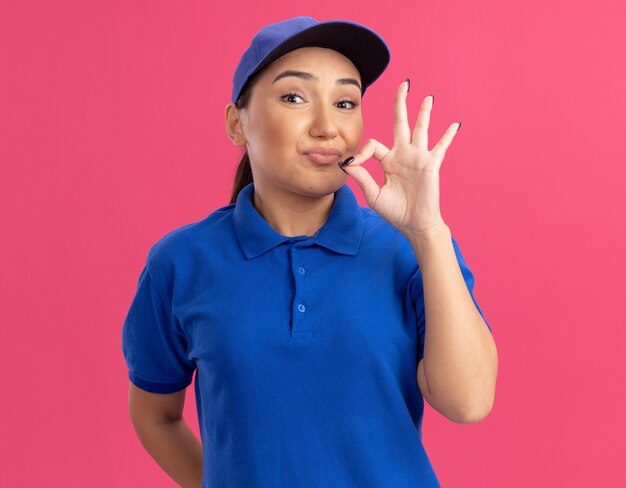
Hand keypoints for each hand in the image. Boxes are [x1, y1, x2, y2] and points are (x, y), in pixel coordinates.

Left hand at [339, 80, 460, 240]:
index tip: (354, 163)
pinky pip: (440, 147)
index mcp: (388, 161)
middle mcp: (403, 155)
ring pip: (421, 129)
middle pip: (401, 123)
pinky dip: (447, 136)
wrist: (414, 225)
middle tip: (404, 84)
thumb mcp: (373, 194)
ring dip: (424, 113)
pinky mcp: (431, 165)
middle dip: (401, 103)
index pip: (373, 145)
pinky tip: (454, 124)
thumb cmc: (395, 211)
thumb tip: (345, 162)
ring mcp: (418, 158)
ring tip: (427, 97)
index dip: (362, 152)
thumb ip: (361, 177)